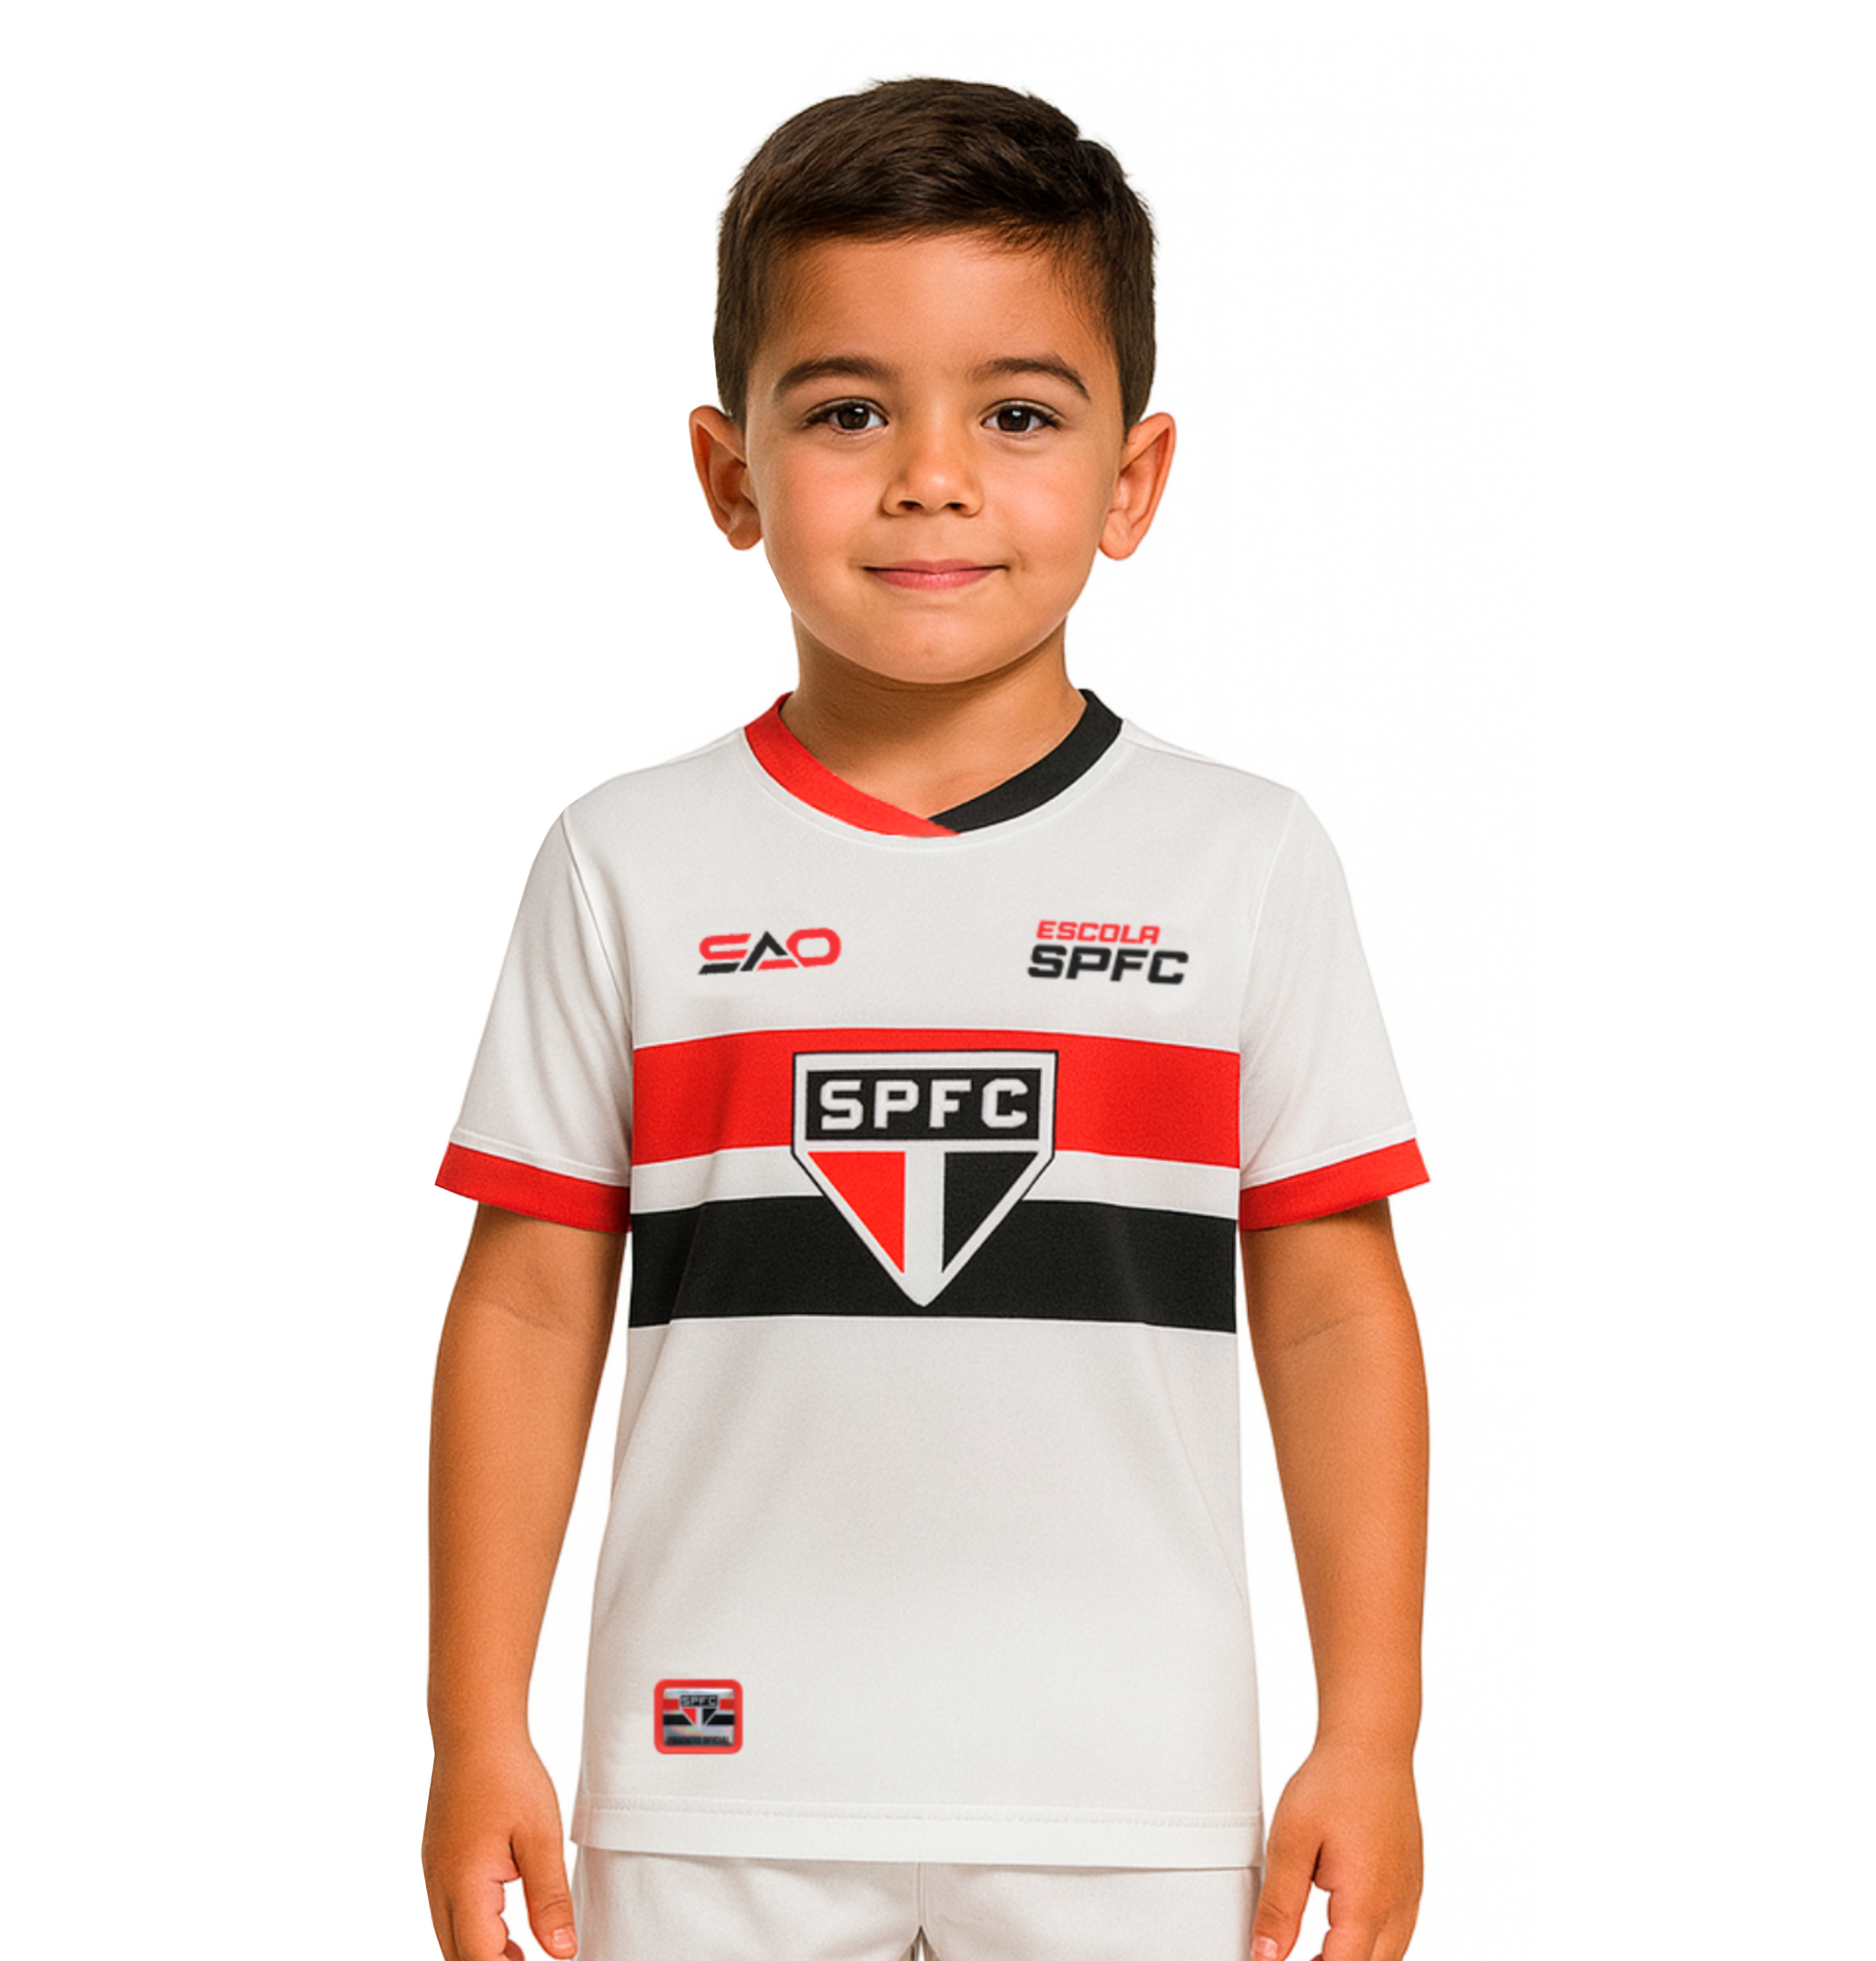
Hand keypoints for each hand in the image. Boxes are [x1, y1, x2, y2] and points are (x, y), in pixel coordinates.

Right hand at [422, 1735, 577, 1960]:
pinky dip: (473, 1930)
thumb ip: (550, 1899)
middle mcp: (440, 1887)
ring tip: (522, 1955)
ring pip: (451, 1937)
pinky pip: (450, 1913)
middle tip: (532, 1960)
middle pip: (458, 1956)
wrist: (474, 1731)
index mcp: (464, 1886)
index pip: (479, 1959)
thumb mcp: (541, 1838)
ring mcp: (434, 1874)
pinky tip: (503, 1927)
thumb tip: (561, 1952)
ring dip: (482, 1953)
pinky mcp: (437, 1862)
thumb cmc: (508, 1775)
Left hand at [1249, 1740, 1421, 1960]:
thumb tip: (1266, 1957)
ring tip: (1309, 1951)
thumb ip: (1279, 1907)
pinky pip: (1396, 1936)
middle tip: (1289, 1955)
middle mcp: (1397, 1909)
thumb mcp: (1290, 1842)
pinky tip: (1339, 1930)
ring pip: (1386, 1958)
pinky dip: (1368, 1945)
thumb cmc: (1333, 1783)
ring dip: (1349, 1959)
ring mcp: (1410, 1898)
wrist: (1371, 1745)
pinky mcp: (1412, 1886)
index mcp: (1366, 1904)